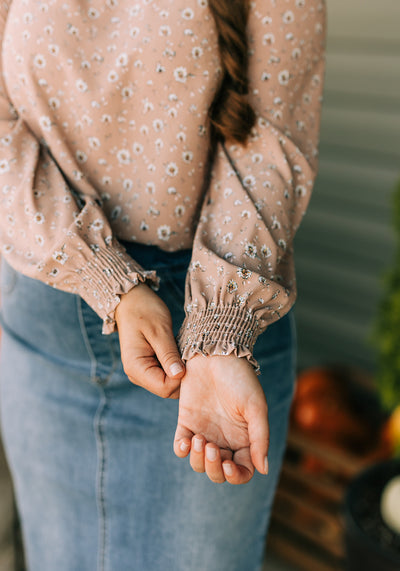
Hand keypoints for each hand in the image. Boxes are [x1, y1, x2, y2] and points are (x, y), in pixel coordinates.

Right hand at [115, 283, 184, 397]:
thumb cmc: (144, 311)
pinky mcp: (150, 367)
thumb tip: (179, 376)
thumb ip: (169, 355)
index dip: (181, 378)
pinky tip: (180, 352)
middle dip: (183, 377)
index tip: (191, 360)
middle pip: (167, 390)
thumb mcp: (159, 331)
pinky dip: (177, 366)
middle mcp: (137, 375)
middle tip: (191, 355)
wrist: (131, 301)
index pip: (164, 388)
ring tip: (184, 351)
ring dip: (181, 371)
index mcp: (136, 368)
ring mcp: (143, 372)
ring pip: (169, 384)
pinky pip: (168, 375)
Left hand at [173, 354, 268, 484]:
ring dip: (198, 459)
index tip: (228, 464)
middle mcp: (225, 439)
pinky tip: (186, 439)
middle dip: (213, 468)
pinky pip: (181, 447)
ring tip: (199, 439)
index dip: (235, 475)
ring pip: (198, 463)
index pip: (242, 471)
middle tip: (211, 448)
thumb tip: (264, 469)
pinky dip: (182, 450)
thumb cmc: (240, 378)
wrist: (215, 353)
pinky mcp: (186, 422)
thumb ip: (260, 439)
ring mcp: (205, 431)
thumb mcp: (255, 407)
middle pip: (218, 472)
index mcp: (245, 439)